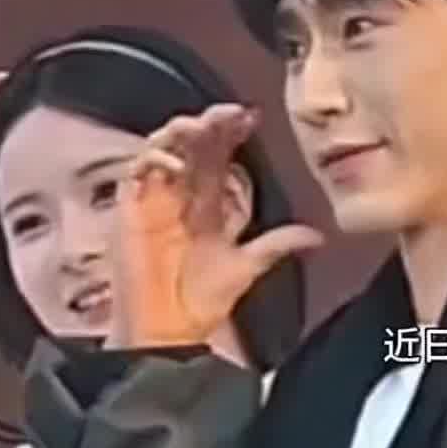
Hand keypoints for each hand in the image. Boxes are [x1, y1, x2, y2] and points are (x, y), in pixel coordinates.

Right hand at [107, 104, 322, 347]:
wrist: (166, 334)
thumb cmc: (200, 304)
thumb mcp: (246, 269)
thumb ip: (276, 246)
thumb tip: (317, 237)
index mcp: (209, 206)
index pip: (221, 158)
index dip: (233, 135)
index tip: (252, 118)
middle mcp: (182, 196)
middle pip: (194, 146)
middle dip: (210, 124)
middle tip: (229, 113)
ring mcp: (154, 200)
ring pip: (164, 149)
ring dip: (180, 132)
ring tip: (200, 127)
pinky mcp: (130, 209)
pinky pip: (136, 172)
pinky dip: (154, 160)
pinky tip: (174, 163)